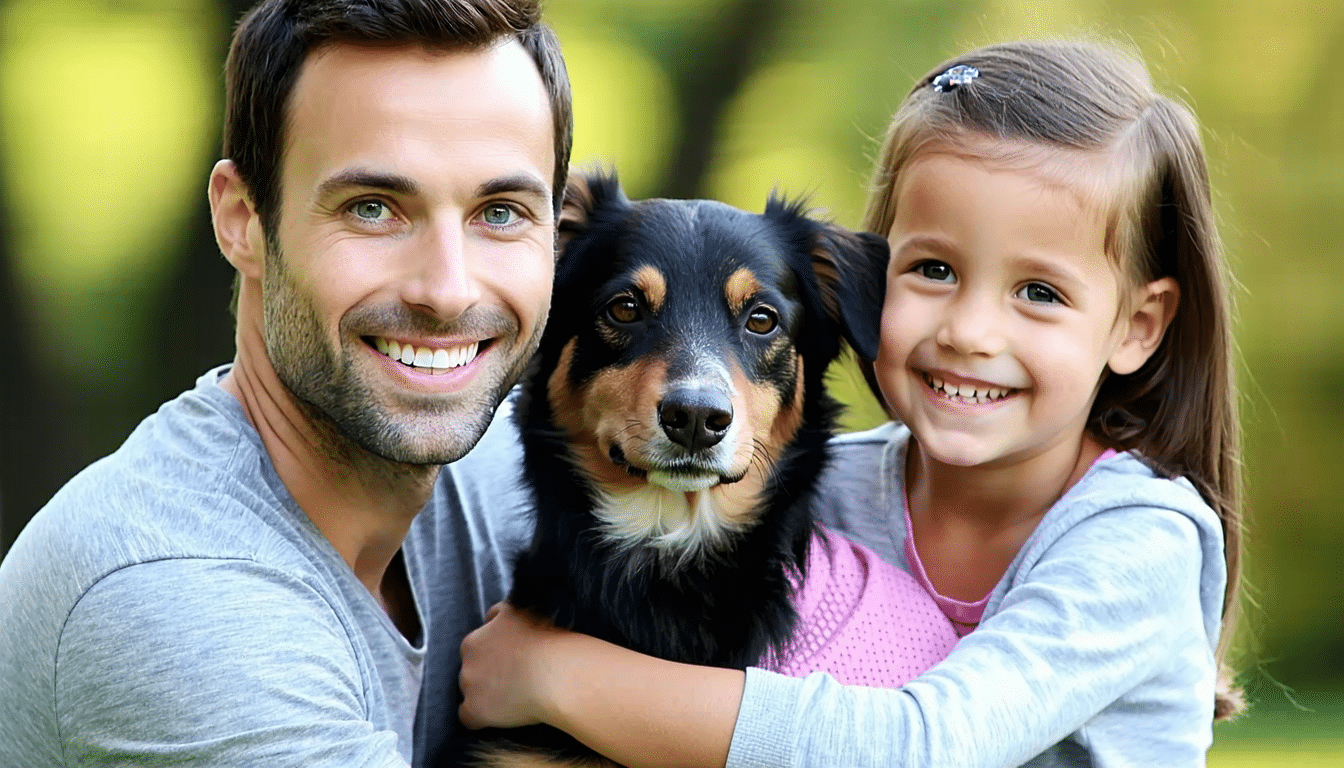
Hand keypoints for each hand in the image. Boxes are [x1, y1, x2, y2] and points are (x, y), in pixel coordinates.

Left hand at [458, 602, 569, 729]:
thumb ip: (500, 613)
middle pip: (473, 667)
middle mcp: (468, 658)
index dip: (497, 652)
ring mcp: (469, 684)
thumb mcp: (521, 609)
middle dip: (489, 671)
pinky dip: (482, 717)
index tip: (514, 659)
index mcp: (477, 636)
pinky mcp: (475, 710)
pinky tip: (502, 715)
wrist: (556, 672)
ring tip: (516, 696)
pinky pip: (468, 718)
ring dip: (486, 693)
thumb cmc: (547, 639)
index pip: (478, 645)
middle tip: (517, 676)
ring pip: (471, 690)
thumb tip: (491, 617)